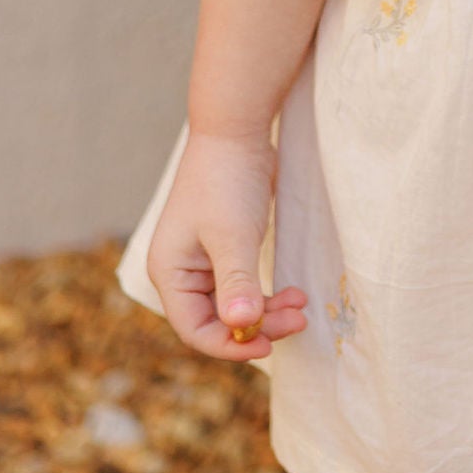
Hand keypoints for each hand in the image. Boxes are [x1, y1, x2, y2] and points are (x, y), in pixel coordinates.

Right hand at [146, 129, 307, 362]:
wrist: (236, 128)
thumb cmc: (227, 180)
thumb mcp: (233, 236)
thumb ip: (237, 283)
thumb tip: (242, 326)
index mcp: (171, 273)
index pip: (195, 329)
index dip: (230, 344)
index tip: (267, 342)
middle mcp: (182, 272)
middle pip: (217, 319)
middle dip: (257, 325)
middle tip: (298, 319)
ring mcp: (203, 259)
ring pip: (234, 304)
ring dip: (266, 310)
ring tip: (301, 304)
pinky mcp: (225, 247)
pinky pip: (243, 285)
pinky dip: (266, 292)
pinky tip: (292, 291)